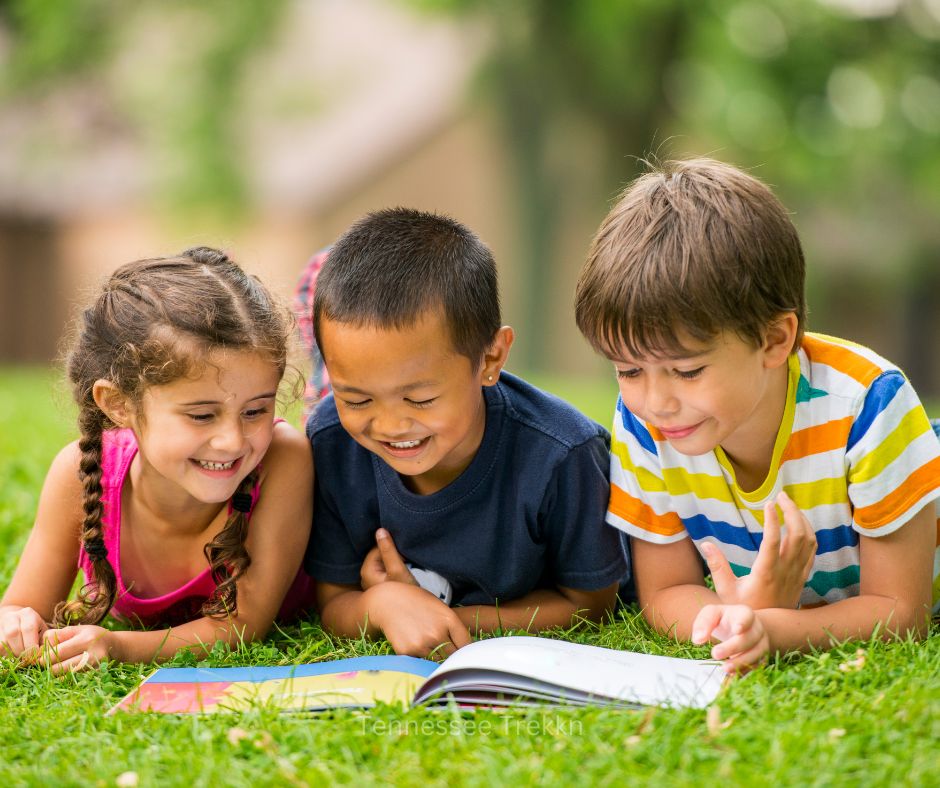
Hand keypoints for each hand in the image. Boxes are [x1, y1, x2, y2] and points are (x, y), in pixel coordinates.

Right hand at [0, 607, 47, 661]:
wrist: (18, 623)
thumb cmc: (35, 631)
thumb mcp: (42, 632)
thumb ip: (44, 641)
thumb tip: (42, 654)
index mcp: (28, 614)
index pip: (28, 629)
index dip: (31, 646)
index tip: (34, 658)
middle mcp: (12, 616)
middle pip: (13, 634)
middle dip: (20, 650)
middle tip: (26, 659)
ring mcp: (1, 625)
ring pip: (2, 642)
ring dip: (11, 653)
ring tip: (19, 657)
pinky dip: (4, 654)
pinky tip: (11, 655)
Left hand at [40, 625, 114, 674]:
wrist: (113, 645)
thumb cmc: (89, 635)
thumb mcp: (75, 630)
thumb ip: (56, 636)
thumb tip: (38, 651)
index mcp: (86, 639)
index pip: (57, 652)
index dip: (44, 657)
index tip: (40, 658)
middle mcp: (92, 653)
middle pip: (59, 668)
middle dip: (48, 668)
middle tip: (46, 665)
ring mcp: (95, 667)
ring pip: (65, 677)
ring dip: (56, 675)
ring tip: (55, 668)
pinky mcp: (95, 676)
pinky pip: (73, 681)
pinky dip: (65, 679)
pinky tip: (64, 674)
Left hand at [360, 529, 418, 589]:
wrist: (410, 615)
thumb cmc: (403, 593)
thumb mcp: (398, 569)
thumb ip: (388, 550)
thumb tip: (380, 530)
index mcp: (366, 570)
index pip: (378, 548)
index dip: (392, 549)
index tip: (404, 558)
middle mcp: (365, 576)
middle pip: (380, 554)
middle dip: (393, 555)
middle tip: (405, 564)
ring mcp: (372, 581)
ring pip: (384, 562)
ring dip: (394, 562)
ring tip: (404, 570)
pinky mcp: (380, 584)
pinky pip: (385, 569)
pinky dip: (393, 569)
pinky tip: (400, 576)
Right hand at [367, 582, 470, 658]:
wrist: (387, 601)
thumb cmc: (415, 601)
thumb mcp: (438, 607)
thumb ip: (451, 625)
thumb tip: (464, 647)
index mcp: (448, 619)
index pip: (466, 644)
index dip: (464, 648)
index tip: (460, 650)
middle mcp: (437, 633)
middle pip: (452, 655)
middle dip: (450, 654)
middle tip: (442, 649)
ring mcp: (422, 644)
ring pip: (436, 661)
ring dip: (433, 656)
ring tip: (423, 641)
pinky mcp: (408, 652)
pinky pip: (419, 662)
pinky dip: (418, 657)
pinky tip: (412, 642)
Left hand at [692, 603, 768, 673]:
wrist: (744, 628)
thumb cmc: (724, 619)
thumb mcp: (712, 614)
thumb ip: (703, 623)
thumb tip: (698, 639)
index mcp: (744, 613)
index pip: (746, 616)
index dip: (742, 623)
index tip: (736, 630)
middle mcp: (756, 628)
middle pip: (748, 638)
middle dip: (733, 647)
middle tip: (715, 654)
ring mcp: (762, 644)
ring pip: (756, 654)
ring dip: (740, 662)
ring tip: (724, 668)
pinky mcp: (762, 658)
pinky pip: (757, 666)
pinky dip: (746, 671)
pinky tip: (733, 674)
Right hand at [701, 491, 815, 609]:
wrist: (770, 631)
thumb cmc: (744, 610)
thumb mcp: (725, 590)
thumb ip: (716, 565)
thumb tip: (705, 544)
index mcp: (766, 573)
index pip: (773, 541)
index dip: (773, 519)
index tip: (768, 503)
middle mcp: (785, 572)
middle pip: (798, 535)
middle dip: (792, 511)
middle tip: (780, 496)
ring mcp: (797, 574)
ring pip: (809, 540)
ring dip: (802, 519)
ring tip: (789, 505)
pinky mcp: (802, 576)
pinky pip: (812, 550)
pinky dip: (808, 532)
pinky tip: (798, 524)